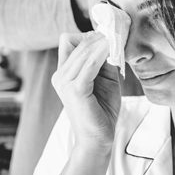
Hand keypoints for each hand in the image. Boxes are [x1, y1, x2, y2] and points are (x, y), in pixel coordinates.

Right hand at [52, 31, 123, 147]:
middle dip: (96, 37)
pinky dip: (100, 56)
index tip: (106, 39)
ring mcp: (65, 83)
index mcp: (63, 73)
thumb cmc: (102, 110)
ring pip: (82, 50)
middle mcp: (59, 76)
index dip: (86, 36)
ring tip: (115, 43)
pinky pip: (89, 64)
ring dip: (100, 45)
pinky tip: (111, 53)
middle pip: (74, 41)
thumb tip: (108, 40)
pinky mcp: (75, 90)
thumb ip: (102, 60)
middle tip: (115, 36)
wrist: (98, 138)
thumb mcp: (104, 79)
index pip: (67, 40)